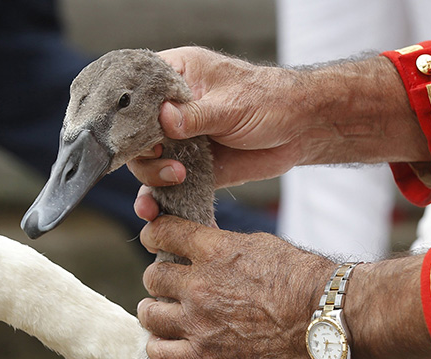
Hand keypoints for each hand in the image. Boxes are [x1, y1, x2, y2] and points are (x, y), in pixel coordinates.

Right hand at [127, 47, 308, 189]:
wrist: (300, 129)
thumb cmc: (270, 101)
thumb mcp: (232, 104)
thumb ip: (195, 114)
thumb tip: (163, 118)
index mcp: (176, 75)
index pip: (135, 93)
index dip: (129, 115)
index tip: (137, 134)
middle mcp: (171, 109)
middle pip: (135, 134)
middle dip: (144, 153)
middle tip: (166, 159)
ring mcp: (180, 140)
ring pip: (146, 162)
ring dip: (153, 177)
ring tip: (177, 178)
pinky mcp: (192, 167)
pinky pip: (166, 186)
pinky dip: (159, 200)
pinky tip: (154, 211)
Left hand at [137, 215, 334, 358]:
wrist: (325, 317)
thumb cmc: (303, 280)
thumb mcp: (261, 246)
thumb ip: (225, 246)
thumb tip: (204, 244)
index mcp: (214, 250)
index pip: (163, 233)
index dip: (154, 235)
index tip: (155, 240)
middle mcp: (199, 285)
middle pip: (152, 277)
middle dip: (161, 279)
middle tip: (172, 287)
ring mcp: (198, 322)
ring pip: (149, 314)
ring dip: (155, 312)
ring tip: (165, 315)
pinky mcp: (205, 355)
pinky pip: (159, 353)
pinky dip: (159, 346)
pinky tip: (169, 342)